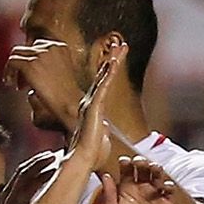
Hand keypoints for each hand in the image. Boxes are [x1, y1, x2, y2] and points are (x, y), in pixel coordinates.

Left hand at [5, 39, 86, 133]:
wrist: (70, 104)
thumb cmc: (67, 97)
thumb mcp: (62, 74)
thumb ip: (50, 66)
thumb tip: (35, 70)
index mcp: (60, 47)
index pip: (38, 46)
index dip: (31, 59)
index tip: (28, 72)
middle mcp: (50, 46)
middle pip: (27, 49)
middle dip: (21, 64)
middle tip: (19, 78)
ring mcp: (40, 54)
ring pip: (17, 54)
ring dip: (14, 68)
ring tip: (14, 82)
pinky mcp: (30, 64)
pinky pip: (12, 62)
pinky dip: (8, 72)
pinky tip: (10, 83)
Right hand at [68, 39, 124, 172]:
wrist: (83, 159)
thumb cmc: (91, 155)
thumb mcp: (99, 140)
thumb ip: (101, 133)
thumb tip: (103, 134)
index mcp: (92, 109)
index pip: (102, 85)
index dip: (108, 71)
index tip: (113, 59)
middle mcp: (90, 102)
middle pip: (103, 76)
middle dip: (112, 59)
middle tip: (120, 45)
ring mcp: (92, 103)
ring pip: (104, 77)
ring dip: (113, 60)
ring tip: (121, 46)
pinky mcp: (94, 105)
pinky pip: (104, 85)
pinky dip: (109, 73)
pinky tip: (114, 61)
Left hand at [98, 155, 174, 203]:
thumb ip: (108, 195)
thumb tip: (105, 175)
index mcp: (125, 189)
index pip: (126, 170)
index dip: (126, 163)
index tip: (125, 161)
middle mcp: (140, 188)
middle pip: (142, 169)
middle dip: (142, 162)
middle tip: (140, 162)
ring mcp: (153, 194)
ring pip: (157, 176)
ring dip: (156, 169)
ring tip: (154, 168)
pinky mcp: (165, 202)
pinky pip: (169, 190)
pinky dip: (169, 185)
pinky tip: (165, 185)